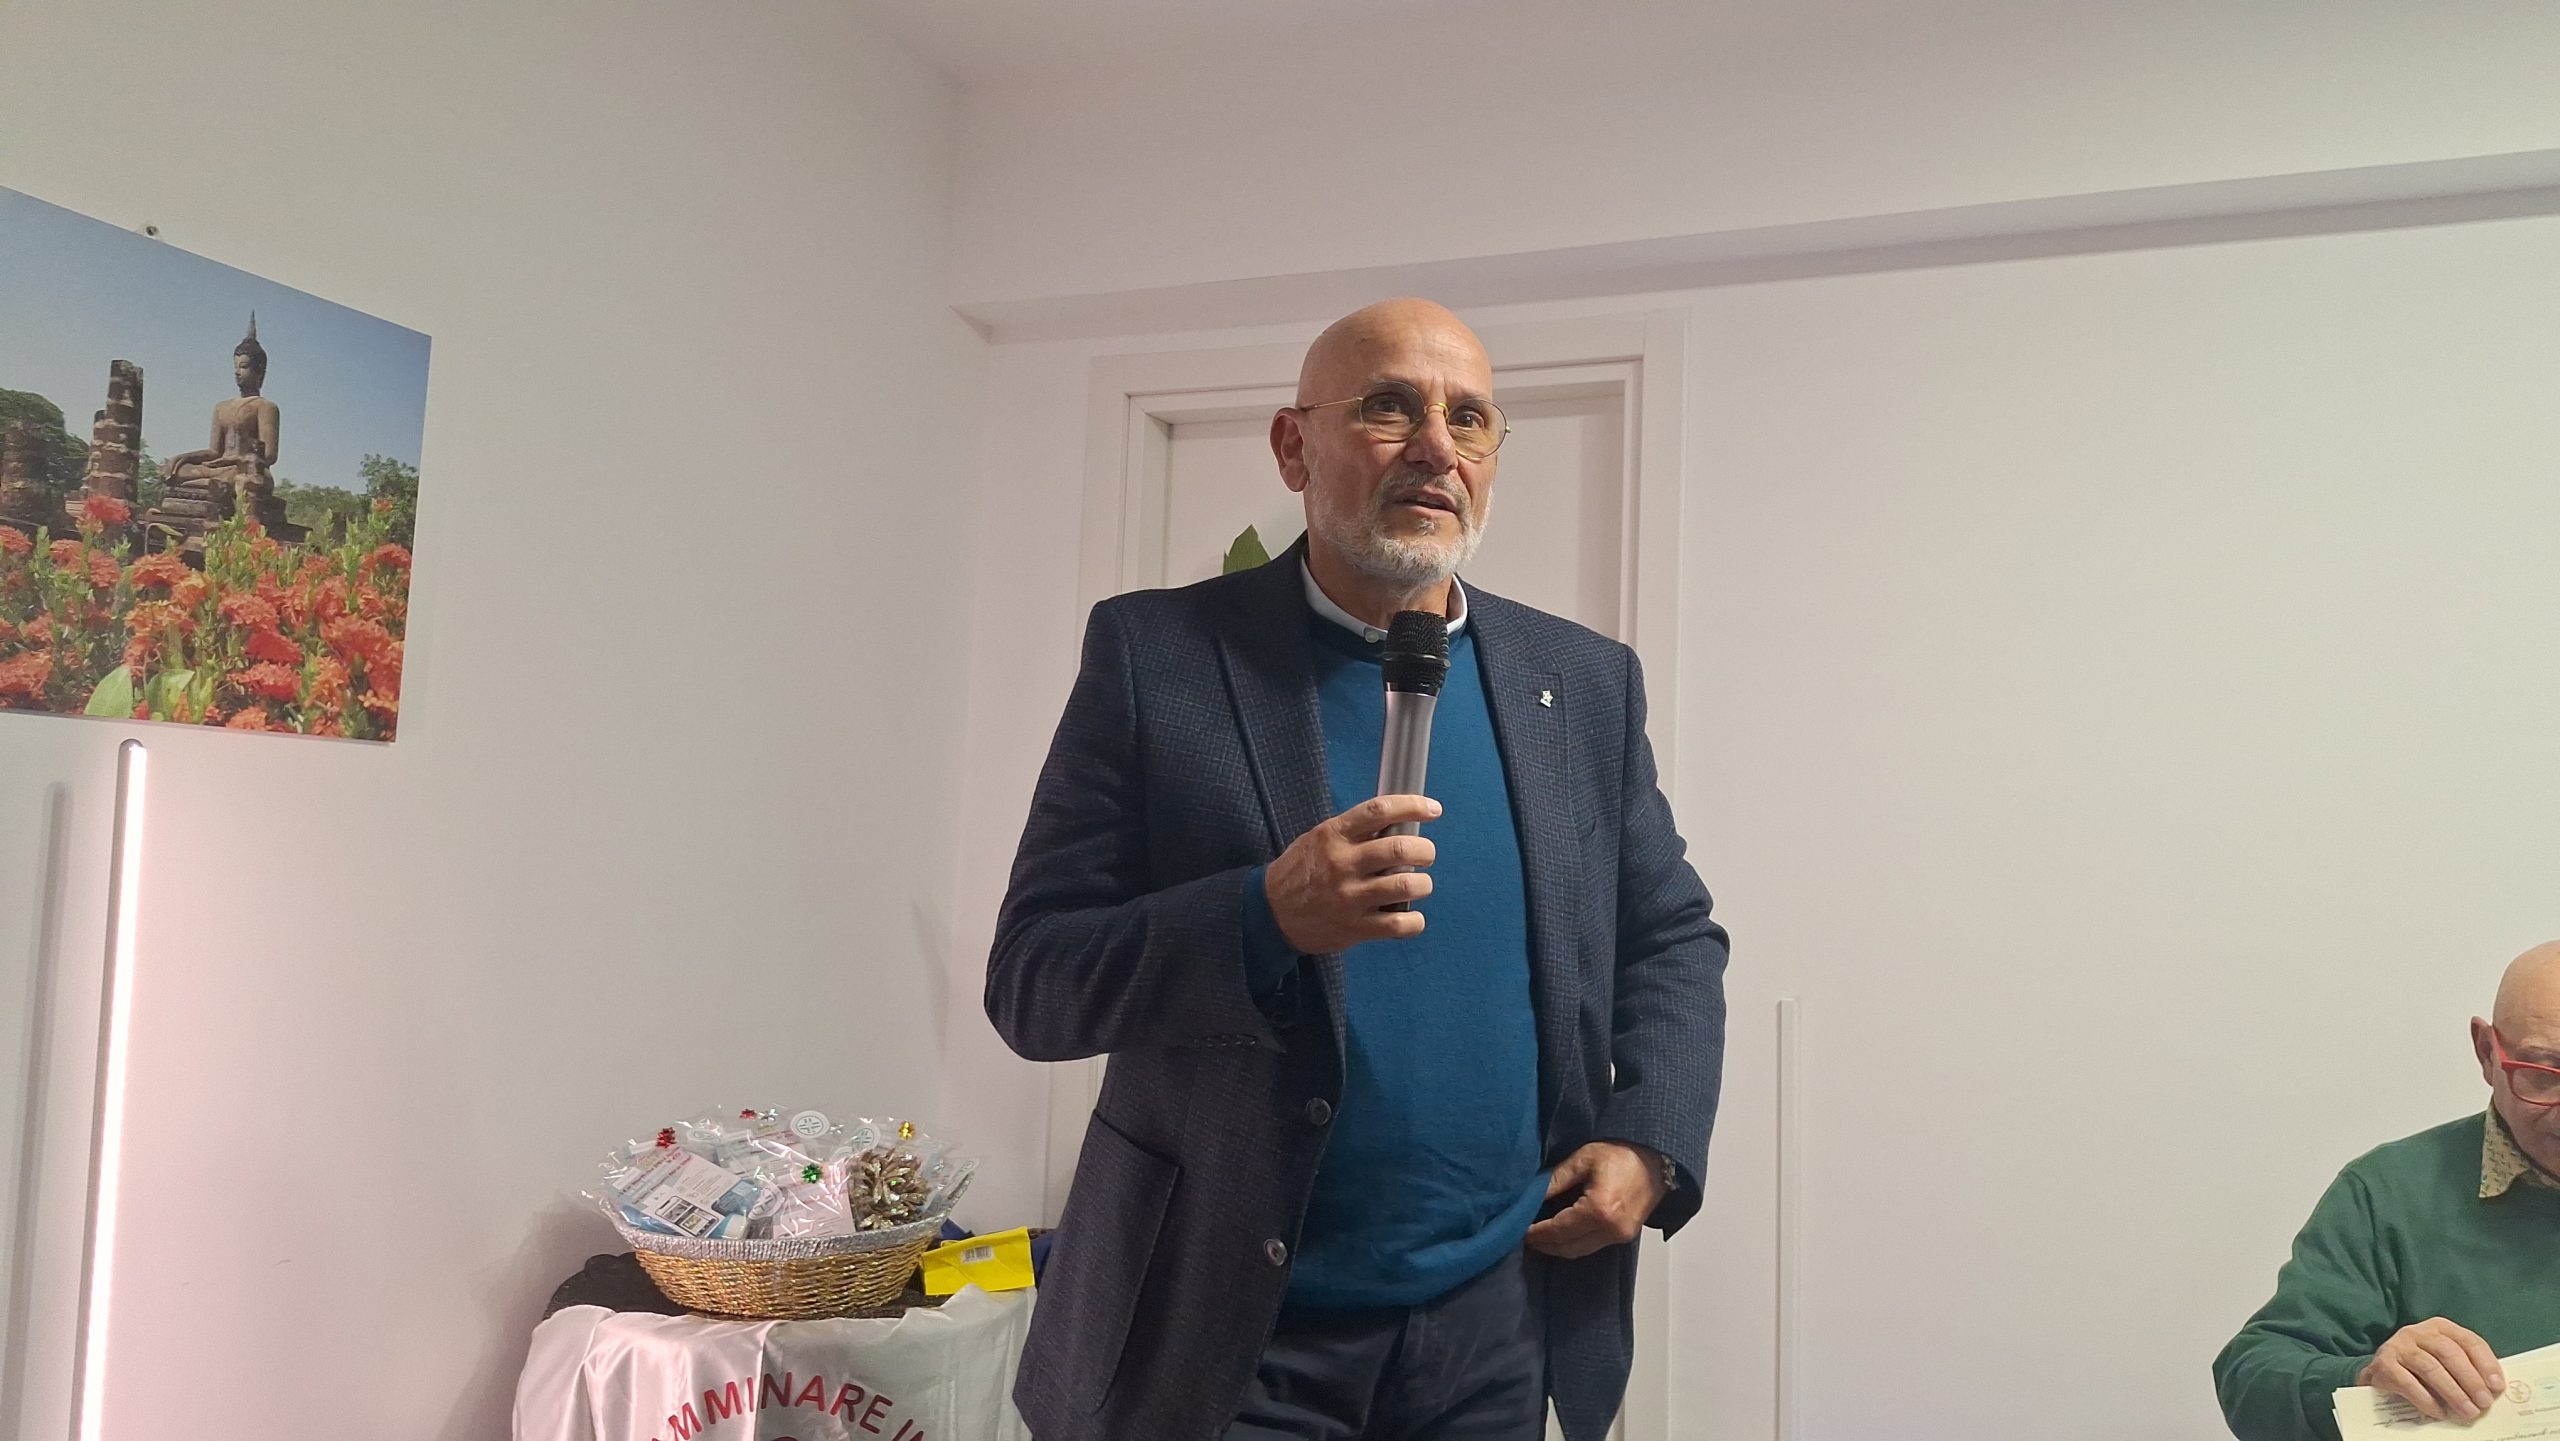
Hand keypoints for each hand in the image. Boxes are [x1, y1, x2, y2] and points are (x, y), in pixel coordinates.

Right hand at [1263, 795, 1439, 953]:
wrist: (1269, 912)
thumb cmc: (1299, 872)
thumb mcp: (1319, 840)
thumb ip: (1353, 832)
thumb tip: (1396, 822)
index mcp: (1334, 836)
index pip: (1380, 811)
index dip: (1413, 806)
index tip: (1432, 809)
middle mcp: (1343, 864)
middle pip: (1400, 848)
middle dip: (1425, 850)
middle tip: (1425, 854)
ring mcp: (1349, 897)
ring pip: (1406, 885)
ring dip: (1423, 884)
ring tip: (1419, 884)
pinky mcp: (1354, 927)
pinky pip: (1398, 924)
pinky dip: (1414, 920)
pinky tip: (1411, 915)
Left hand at [1525, 1141, 1668, 1259]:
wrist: (1656, 1159)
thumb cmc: (1621, 1153)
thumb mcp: (1583, 1159)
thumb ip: (1554, 1180)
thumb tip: (1529, 1196)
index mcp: (1598, 1211)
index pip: (1557, 1230)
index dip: (1535, 1233)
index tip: (1516, 1229)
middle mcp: (1610, 1230)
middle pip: (1567, 1247)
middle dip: (1544, 1244)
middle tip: (1523, 1236)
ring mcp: (1620, 1236)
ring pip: (1579, 1251)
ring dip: (1558, 1247)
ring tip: (1539, 1236)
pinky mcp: (1625, 1237)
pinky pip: (1592, 1247)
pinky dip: (1574, 1243)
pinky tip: (1561, 1234)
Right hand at [2358, 1317, 2506, 1421]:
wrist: (2383, 1371)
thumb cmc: (2422, 1368)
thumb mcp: (2445, 1361)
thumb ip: (2467, 1367)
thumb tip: (2492, 1390)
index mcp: (2439, 1327)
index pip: (2468, 1341)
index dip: (2486, 1363)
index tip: (2497, 1387)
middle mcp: (2417, 1332)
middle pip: (2449, 1353)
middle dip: (2470, 1380)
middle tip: (2484, 1403)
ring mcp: (2398, 1346)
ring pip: (2430, 1367)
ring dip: (2453, 1392)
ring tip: (2468, 1412)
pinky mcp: (2383, 1364)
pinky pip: (2407, 1382)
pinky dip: (2426, 1399)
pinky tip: (2439, 1412)